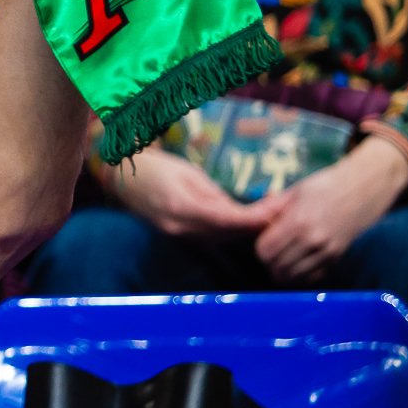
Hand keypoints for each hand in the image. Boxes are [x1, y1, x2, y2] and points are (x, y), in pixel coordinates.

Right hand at [109, 146, 276, 237]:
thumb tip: (241, 211)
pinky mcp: (179, 236)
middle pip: (229, 234)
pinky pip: (212, 237)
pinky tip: (247, 223)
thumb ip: (214, 194)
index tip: (278, 209)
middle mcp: (182, 228)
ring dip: (247, 230)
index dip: (256, 218)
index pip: (229, 219)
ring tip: (272, 217)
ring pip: (222, 238)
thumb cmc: (156, 168)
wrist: (123, 179)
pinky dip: (232, 231)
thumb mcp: (188, 174)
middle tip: (284, 212)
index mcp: (183, 207)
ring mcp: (179, 235)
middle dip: (258, 225)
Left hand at [252, 138, 407, 282]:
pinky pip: (311, 278)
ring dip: (283, 271)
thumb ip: (271, 208)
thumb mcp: (294, 192)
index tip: (264, 239)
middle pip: (276, 267)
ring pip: (292, 277)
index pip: (265, 251)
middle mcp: (312, 241)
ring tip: (284, 258)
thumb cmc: (325, 186)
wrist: (363, 189)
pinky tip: (299, 263)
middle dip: (269, 261)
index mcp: (298, 222)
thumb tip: (249, 218)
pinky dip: (300, 275)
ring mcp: (327, 252)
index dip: (260, 247)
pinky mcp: (337, 258)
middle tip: (272, 250)